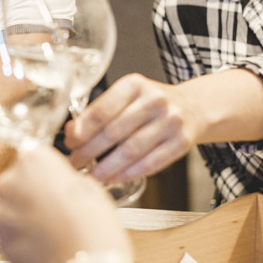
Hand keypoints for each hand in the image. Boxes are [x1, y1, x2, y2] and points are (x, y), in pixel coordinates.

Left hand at [0, 146, 131, 262]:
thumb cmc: (93, 222)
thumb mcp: (87, 185)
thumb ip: (63, 178)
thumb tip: (58, 184)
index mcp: (32, 159)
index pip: (30, 156)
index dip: (43, 171)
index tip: (52, 181)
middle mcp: (10, 181)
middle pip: (15, 182)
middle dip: (29, 193)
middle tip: (53, 208)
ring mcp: (1, 212)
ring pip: (9, 210)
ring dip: (23, 217)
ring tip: (50, 230)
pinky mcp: (0, 241)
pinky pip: (10, 235)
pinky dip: (23, 240)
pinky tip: (44, 245)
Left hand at [63, 73, 197, 183]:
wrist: (193, 107)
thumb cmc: (151, 104)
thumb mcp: (126, 97)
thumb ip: (99, 112)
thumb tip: (71, 132)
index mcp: (135, 85)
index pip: (102, 110)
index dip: (82, 130)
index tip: (70, 143)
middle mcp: (155, 100)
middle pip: (114, 131)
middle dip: (89, 151)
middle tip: (75, 163)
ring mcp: (171, 121)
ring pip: (131, 150)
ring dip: (107, 167)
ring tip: (91, 175)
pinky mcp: (182, 142)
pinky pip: (150, 163)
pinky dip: (128, 173)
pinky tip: (113, 178)